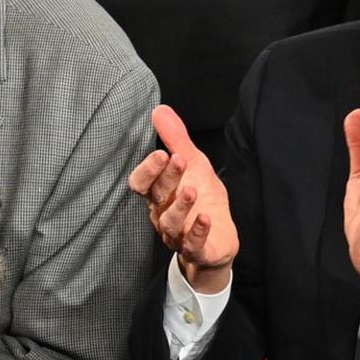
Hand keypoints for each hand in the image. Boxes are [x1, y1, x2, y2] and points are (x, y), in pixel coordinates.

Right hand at [124, 103, 237, 292]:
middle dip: (166, 179)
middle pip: (157, 197)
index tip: (162, 153)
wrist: (218, 239)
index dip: (148, 170)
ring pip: (170, 222)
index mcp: (158, 194)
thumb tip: (160, 110)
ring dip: (179, 206)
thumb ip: (176, 140)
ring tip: (192, 190)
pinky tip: (205, 218)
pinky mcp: (197, 249)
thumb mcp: (194, 165)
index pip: (142, 183)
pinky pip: (192, 243)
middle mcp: (162, 213)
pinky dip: (197, 231)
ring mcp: (178, 233)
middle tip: (179, 160)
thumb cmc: (202, 200)